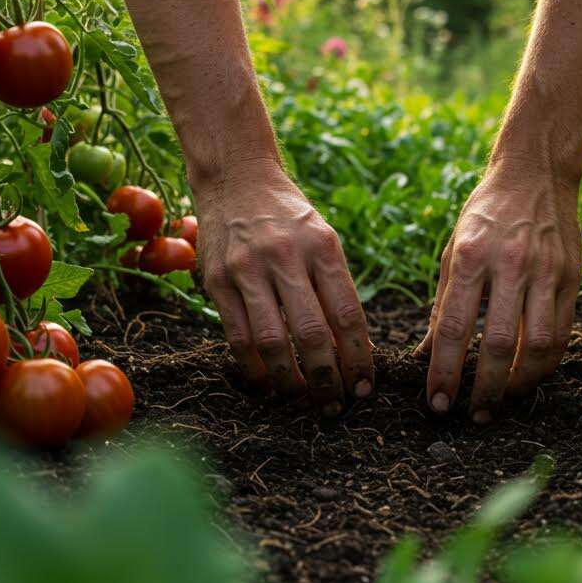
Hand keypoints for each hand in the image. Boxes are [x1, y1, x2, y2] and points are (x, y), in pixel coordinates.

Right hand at [194, 159, 373, 414]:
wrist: (236, 178)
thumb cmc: (289, 217)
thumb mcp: (322, 238)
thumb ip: (335, 288)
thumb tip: (352, 349)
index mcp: (322, 247)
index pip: (347, 314)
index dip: (358, 357)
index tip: (365, 386)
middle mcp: (285, 256)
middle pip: (312, 333)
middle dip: (328, 377)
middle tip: (335, 404)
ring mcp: (247, 269)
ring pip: (272, 340)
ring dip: (290, 379)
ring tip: (302, 397)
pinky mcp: (217, 280)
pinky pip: (237, 335)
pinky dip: (254, 367)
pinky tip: (267, 382)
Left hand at [419, 163, 581, 422]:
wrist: (536, 172)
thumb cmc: (485, 214)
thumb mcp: (453, 250)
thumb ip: (443, 304)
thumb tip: (425, 356)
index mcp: (469, 256)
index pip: (453, 327)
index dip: (444, 371)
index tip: (437, 403)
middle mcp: (508, 264)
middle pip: (498, 343)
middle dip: (483, 388)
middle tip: (472, 415)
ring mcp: (545, 271)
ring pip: (537, 344)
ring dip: (519, 383)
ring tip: (503, 402)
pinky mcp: (571, 276)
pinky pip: (562, 331)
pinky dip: (545, 363)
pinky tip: (529, 377)